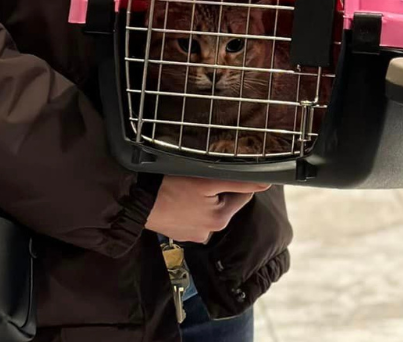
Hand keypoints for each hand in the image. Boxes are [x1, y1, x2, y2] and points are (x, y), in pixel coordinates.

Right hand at [145, 176, 269, 244]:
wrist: (135, 201)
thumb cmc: (170, 187)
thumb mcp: (207, 179)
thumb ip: (239, 182)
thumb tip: (267, 183)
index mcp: (219, 220)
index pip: (243, 194)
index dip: (236, 178)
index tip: (223, 167)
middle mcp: (208, 232)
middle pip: (225, 201)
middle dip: (217, 187)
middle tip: (200, 174)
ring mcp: (191, 234)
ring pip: (208, 206)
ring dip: (203, 195)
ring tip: (186, 183)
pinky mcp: (177, 232)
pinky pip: (191, 213)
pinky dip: (188, 204)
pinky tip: (177, 194)